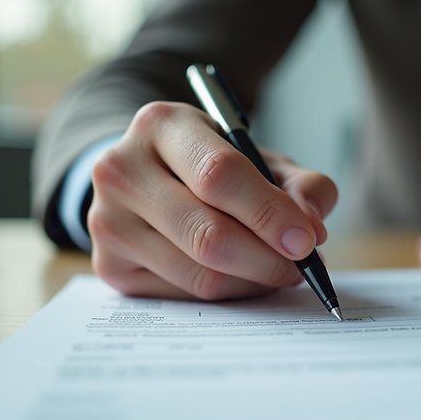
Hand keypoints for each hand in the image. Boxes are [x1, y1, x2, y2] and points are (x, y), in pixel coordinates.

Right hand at [87, 101, 337, 298]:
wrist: (144, 176)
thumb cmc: (209, 164)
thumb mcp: (257, 156)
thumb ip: (299, 184)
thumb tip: (312, 228)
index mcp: (161, 125)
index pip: (219, 175)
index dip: (269, 213)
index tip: (306, 240)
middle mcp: (122, 169)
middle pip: (207, 234)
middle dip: (266, 258)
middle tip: (299, 267)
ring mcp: (108, 220)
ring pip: (198, 273)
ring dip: (252, 281)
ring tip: (276, 269)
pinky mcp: (109, 265)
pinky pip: (184, 294)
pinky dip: (226, 292)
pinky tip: (241, 276)